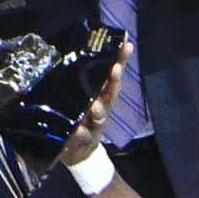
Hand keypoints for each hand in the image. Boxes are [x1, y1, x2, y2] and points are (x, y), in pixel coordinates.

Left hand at [59, 41, 132, 167]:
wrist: (78, 151)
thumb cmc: (79, 117)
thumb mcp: (79, 97)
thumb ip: (77, 79)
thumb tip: (71, 50)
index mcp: (101, 93)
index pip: (112, 73)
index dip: (120, 60)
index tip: (126, 46)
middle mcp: (103, 107)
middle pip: (111, 92)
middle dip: (114, 81)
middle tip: (115, 70)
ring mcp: (96, 125)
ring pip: (101, 115)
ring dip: (99, 110)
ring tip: (95, 106)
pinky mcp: (86, 140)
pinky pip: (84, 136)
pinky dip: (82, 133)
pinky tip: (79, 130)